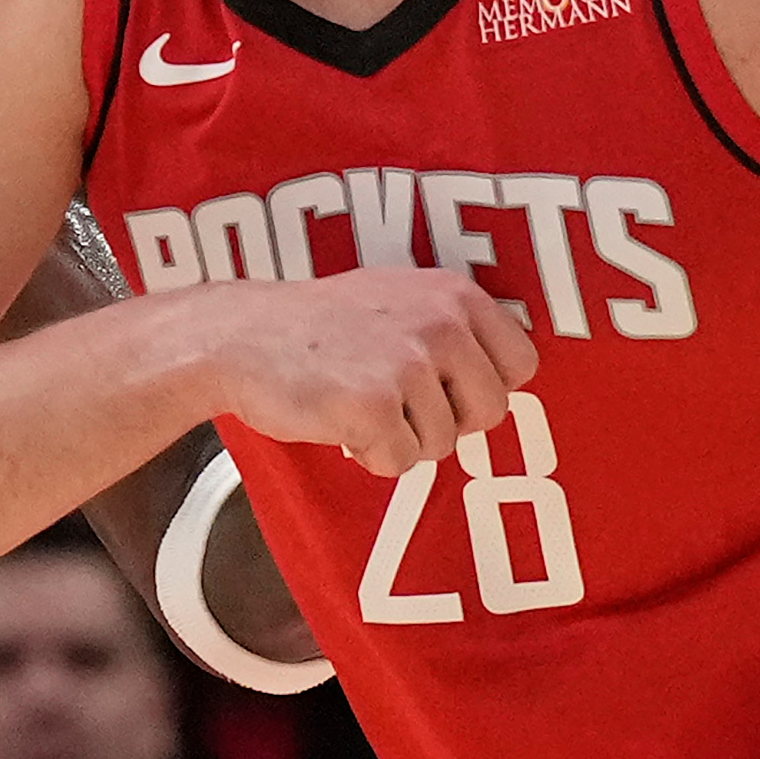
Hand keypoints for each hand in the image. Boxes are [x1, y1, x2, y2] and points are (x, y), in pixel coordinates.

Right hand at [197, 271, 539, 477]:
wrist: (239, 335)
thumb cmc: (317, 323)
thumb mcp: (396, 295)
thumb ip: (452, 323)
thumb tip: (508, 370)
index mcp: (454, 295)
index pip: (521, 364)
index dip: (482, 387)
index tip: (446, 387)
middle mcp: (441, 324)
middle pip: (490, 412)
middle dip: (447, 421)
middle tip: (398, 404)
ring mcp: (409, 366)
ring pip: (443, 444)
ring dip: (402, 439)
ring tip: (358, 403)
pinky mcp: (375, 408)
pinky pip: (401, 463)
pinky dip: (371, 456)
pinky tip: (340, 422)